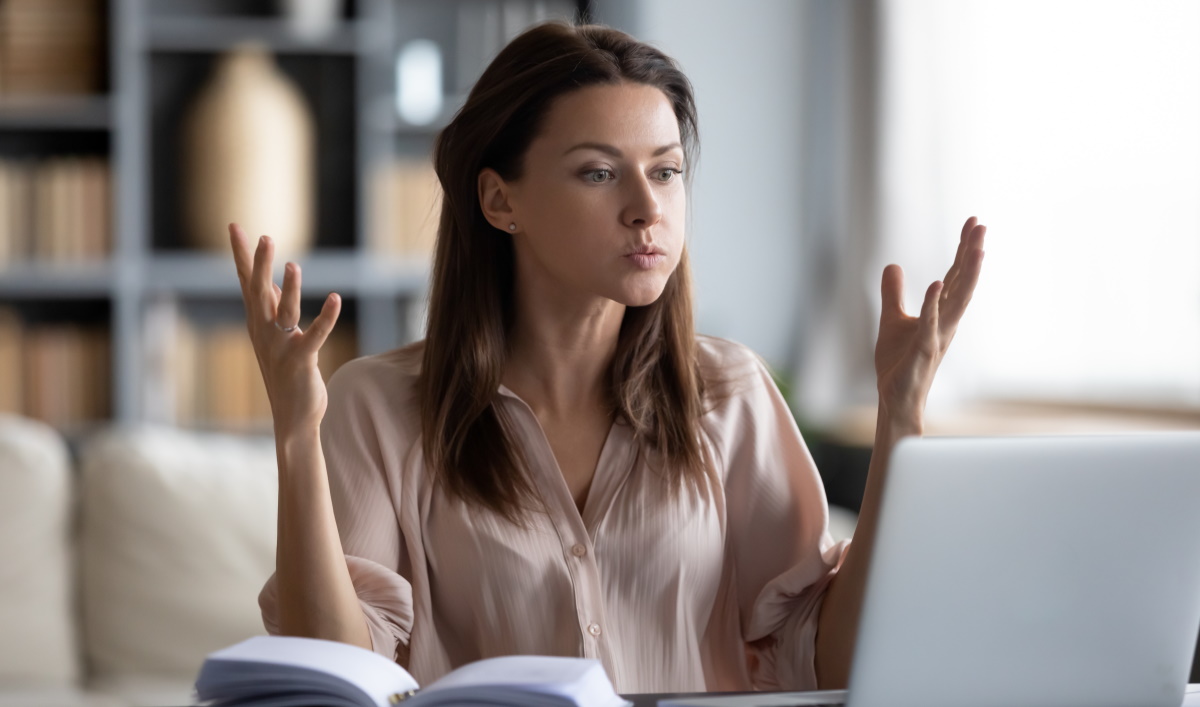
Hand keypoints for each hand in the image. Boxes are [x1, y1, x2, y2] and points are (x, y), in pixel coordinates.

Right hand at [229, 223, 341, 432]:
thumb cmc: (286, 373)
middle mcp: (265, 332)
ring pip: (284, 311)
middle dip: (259, 264)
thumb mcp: (275, 335)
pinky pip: (315, 335)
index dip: (241, 254)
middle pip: (258, 291)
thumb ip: (273, 307)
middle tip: (263, 236)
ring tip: (294, 265)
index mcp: (258, 323)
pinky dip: (326, 316)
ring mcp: (281, 347)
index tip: (234, 226)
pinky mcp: (301, 360)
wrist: (293, 416)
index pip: (247, 282)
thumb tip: (270, 280)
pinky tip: (335, 298)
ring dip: (289, 288)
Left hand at [874, 216, 985, 432]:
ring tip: (977, 249)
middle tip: (981, 225)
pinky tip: (935, 284)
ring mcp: (937, 335)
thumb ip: (893, 293)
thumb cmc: (898, 363)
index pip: (955, 275)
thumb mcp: (891, 319)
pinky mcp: (923, 350)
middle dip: (972, 253)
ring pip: (957, 301)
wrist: (895, 397)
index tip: (973, 222)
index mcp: (941, 312)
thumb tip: (893, 265)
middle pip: (962, 281)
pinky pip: (929, 324)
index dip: (964, 249)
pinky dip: (932, 304)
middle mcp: (945, 321)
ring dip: (967, 275)